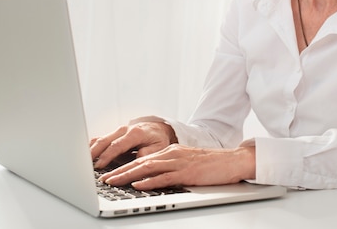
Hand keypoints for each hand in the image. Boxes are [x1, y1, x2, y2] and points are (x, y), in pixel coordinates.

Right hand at [90, 121, 176, 168]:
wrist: (157, 128)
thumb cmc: (157, 139)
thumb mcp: (158, 147)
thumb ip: (147, 154)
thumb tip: (136, 160)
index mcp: (135, 133)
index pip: (116, 145)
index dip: (107, 156)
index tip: (99, 166)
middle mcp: (124, 130)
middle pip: (104, 141)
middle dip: (94, 153)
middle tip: (85, 165)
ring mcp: (117, 131)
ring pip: (100, 139)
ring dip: (90, 150)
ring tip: (81, 162)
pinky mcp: (113, 135)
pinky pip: (100, 139)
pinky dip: (92, 147)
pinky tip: (85, 155)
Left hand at [98, 144, 255, 190]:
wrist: (233, 160)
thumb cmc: (212, 164)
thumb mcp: (186, 162)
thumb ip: (169, 168)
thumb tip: (150, 178)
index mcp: (171, 151)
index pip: (142, 158)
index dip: (124, 166)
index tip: (110, 172)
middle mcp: (172, 154)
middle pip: (140, 162)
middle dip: (119, 170)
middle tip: (103, 178)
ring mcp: (179, 162)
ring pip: (147, 168)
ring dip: (128, 175)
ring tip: (113, 182)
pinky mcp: (187, 173)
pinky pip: (164, 177)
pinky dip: (149, 181)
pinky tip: (138, 185)